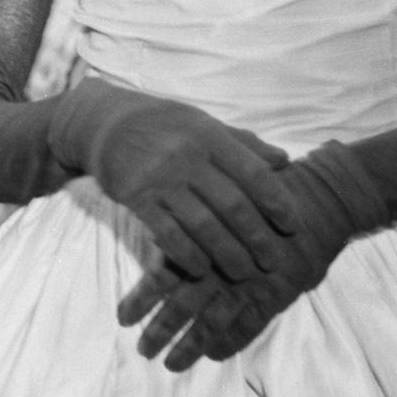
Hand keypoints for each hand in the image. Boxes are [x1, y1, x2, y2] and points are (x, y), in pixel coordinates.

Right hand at [48, 78, 294, 279]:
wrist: (106, 123)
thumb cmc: (163, 125)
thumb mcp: (202, 123)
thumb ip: (242, 143)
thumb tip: (283, 161)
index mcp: (208, 135)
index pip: (253, 173)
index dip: (277, 203)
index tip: (291, 226)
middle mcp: (185, 156)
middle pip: (232, 206)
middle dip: (257, 239)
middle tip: (272, 262)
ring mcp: (159, 178)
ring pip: (203, 226)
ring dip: (228, 255)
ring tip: (243, 272)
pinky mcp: (135, 197)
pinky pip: (168, 234)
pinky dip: (188, 256)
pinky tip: (202, 269)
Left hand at [119, 141, 389, 370]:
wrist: (315, 202)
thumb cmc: (257, 195)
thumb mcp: (216, 201)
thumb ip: (187, 224)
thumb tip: (153, 238)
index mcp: (199, 244)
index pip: (161, 278)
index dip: (140, 300)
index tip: (122, 319)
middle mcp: (219, 268)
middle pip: (181, 307)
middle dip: (159, 331)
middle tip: (143, 351)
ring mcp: (248, 286)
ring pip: (212, 324)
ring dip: (189, 346)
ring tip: (171, 364)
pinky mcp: (274, 296)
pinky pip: (248, 326)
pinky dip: (230, 343)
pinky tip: (214, 355)